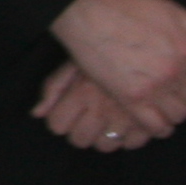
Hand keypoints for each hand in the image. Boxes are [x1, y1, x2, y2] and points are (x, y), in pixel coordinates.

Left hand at [36, 59, 161, 152]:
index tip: (67, 115)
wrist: (145, 39)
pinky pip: (134, 143)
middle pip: (80, 140)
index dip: (60, 121)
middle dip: (81, 132)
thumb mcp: (75, 63)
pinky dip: (131, 138)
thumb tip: (36, 114)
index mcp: (80, 93)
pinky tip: (129, 126)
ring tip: (109, 124)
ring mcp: (125, 118)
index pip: (57, 125)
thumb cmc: (106, 50)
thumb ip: (53, 88)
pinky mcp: (149, 122)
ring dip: (105, 137)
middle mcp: (100, 109)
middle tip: (88, 121)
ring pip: (106, 146)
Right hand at [47, 0, 185, 138]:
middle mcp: (175, 71)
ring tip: (163, 104)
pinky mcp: (130, 99)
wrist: (87, 11)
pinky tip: (153, 119)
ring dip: (175, 111)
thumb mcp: (172, 9)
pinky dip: (159, 127)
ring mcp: (153, 87)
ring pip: (179, 114)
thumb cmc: (127, 6)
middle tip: (175, 92)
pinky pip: (156, 125)